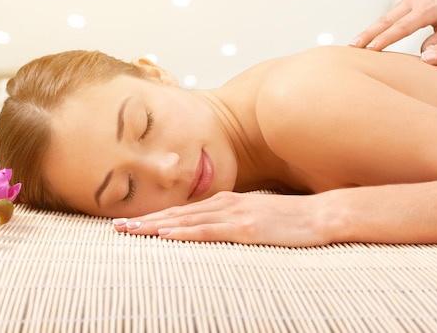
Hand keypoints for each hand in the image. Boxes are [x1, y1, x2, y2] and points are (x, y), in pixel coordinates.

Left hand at [112, 191, 334, 246]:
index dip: (155, 216)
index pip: (183, 210)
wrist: (319, 215)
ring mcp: (234, 215)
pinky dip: (185, 232)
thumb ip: (232, 221)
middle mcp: (224, 204)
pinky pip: (209, 230)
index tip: (132, 222)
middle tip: (117, 226)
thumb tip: (211, 229)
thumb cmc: (288, 219)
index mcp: (225, 202)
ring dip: (156, 226)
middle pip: (177, 213)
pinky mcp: (245, 228)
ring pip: (186, 220)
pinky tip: (167, 234)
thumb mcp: (255, 216)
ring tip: (131, 230)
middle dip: (145, 220)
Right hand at [349, 0, 436, 51]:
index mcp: (427, 9)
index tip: (371, 49)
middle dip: (367, 35)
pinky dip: (373, 29)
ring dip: (366, 33)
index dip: (386, 38)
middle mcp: (412, 3)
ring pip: (382, 20)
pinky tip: (363, 40)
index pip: (402, 26)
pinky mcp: (402, 5)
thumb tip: (423, 55)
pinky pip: (385, 19)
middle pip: (385, 21)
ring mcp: (405, 3)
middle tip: (351, 48)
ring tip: (351, 47)